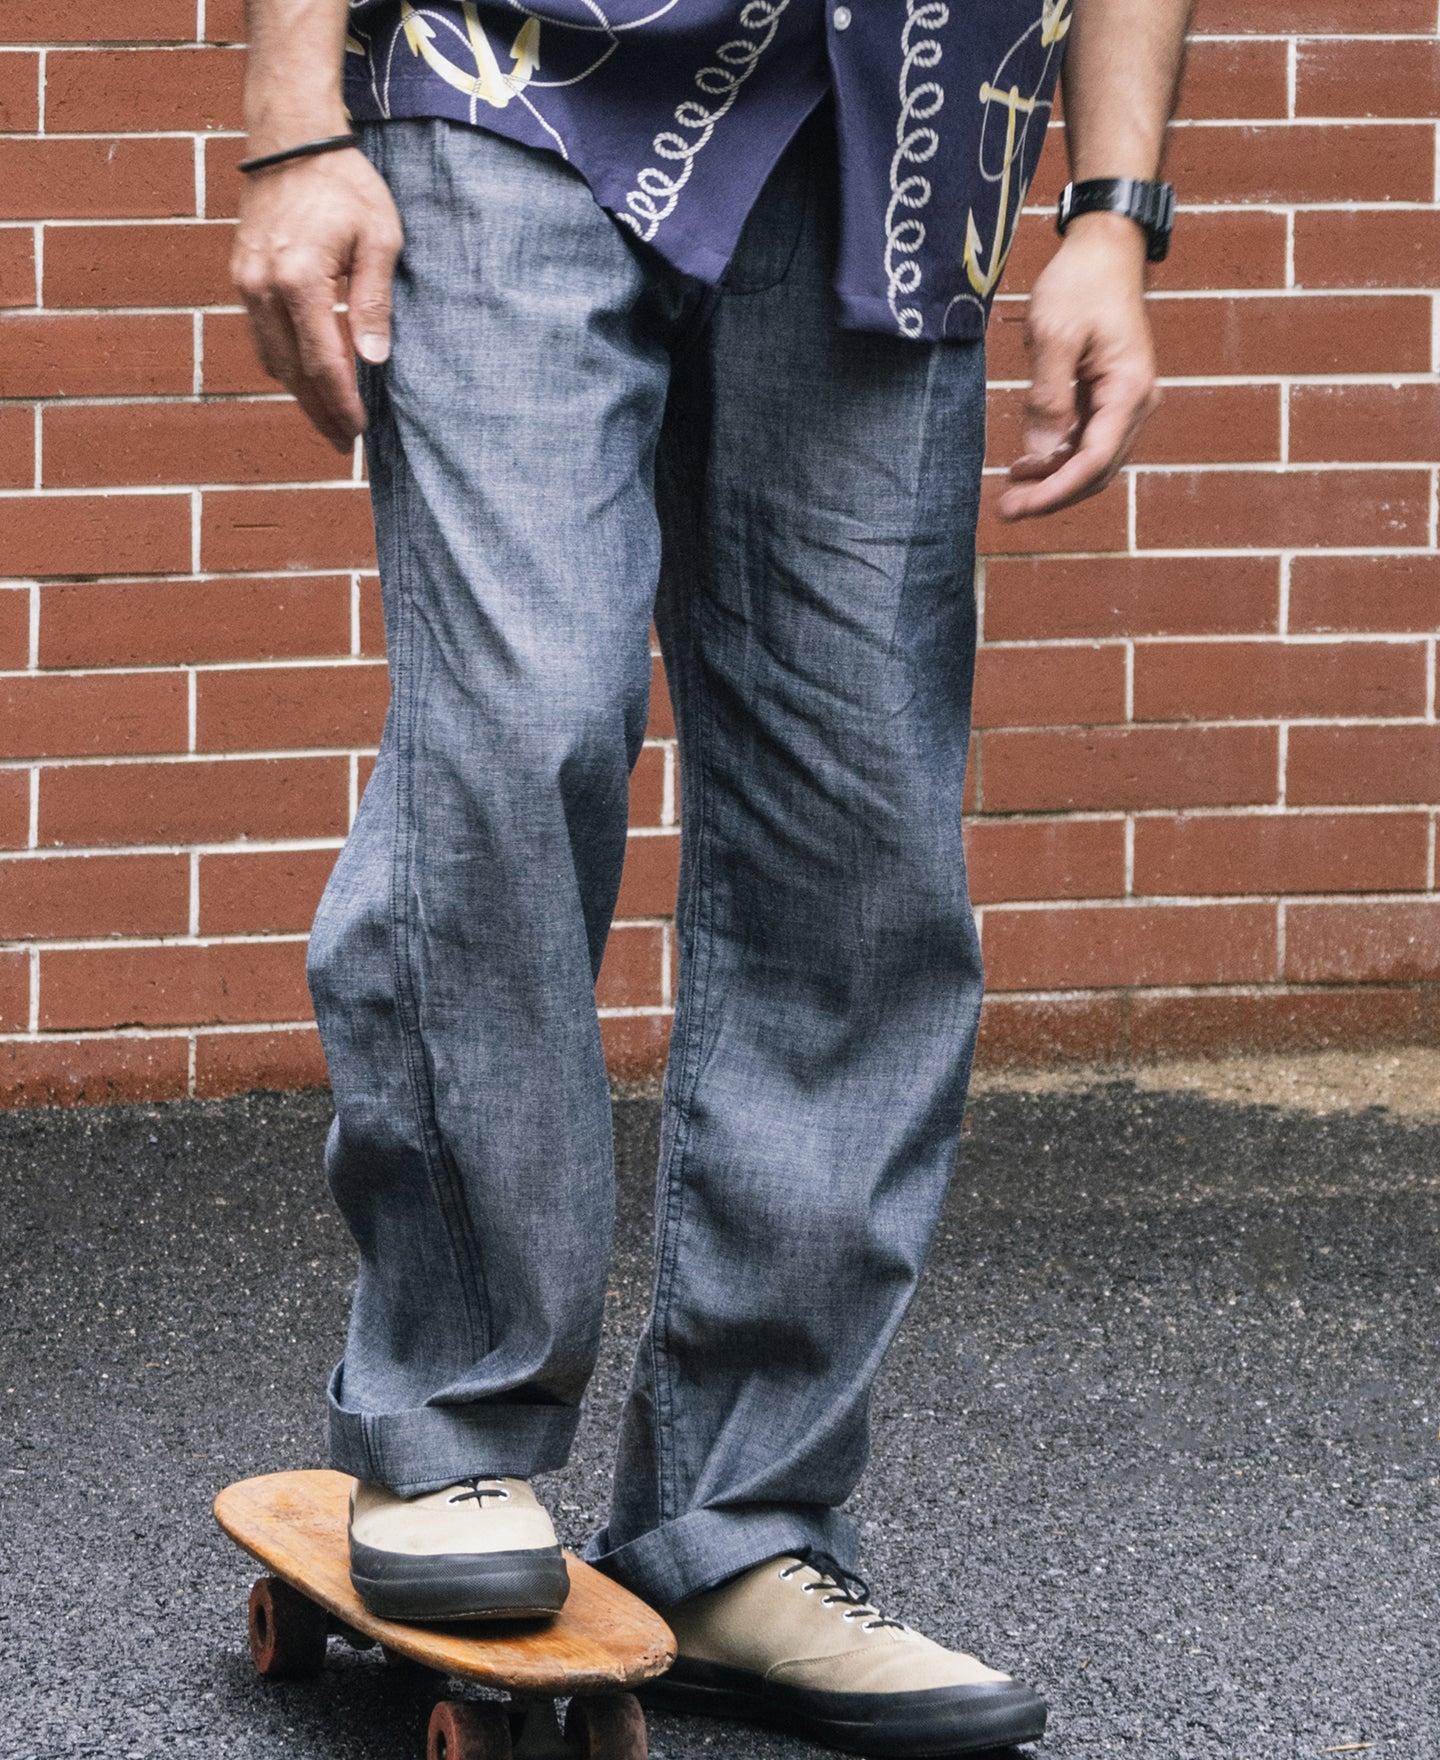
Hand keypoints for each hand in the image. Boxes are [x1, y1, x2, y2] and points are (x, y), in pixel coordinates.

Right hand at [231, 143, 402, 450]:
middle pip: (292, 373)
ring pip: (271, 359)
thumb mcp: (379, 239)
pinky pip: (261, 336)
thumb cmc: (345, 185)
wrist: (292, 139)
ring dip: (300, 392)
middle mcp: (263, 287)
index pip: (324, 363)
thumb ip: (375, 302)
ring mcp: (245, 283)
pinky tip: (307, 377)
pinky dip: (284, 363)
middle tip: (343, 443)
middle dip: (319, 412)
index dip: (342, 404)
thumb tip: (373, 360)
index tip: (358, 432)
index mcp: (300, 280)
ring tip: (329, 417)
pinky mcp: (241, 277)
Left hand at [999, 212, 1160, 519]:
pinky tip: (1027, 464)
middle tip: (1004, 510)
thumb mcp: (1053, 336)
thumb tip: (1039, 455)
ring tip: (1010, 489)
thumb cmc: (1080, 284)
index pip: (1093, 462)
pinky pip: (1087, 443)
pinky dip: (1058, 460)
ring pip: (1092, 463)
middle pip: (1096, 472)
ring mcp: (1126, 403)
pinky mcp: (1110, 399)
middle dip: (1051, 496)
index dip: (1053, 493)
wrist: (1104, 249)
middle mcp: (1136, 404)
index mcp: (1128, 391)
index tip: (1016, 508)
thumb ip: (1047, 398)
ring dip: (1053, 481)